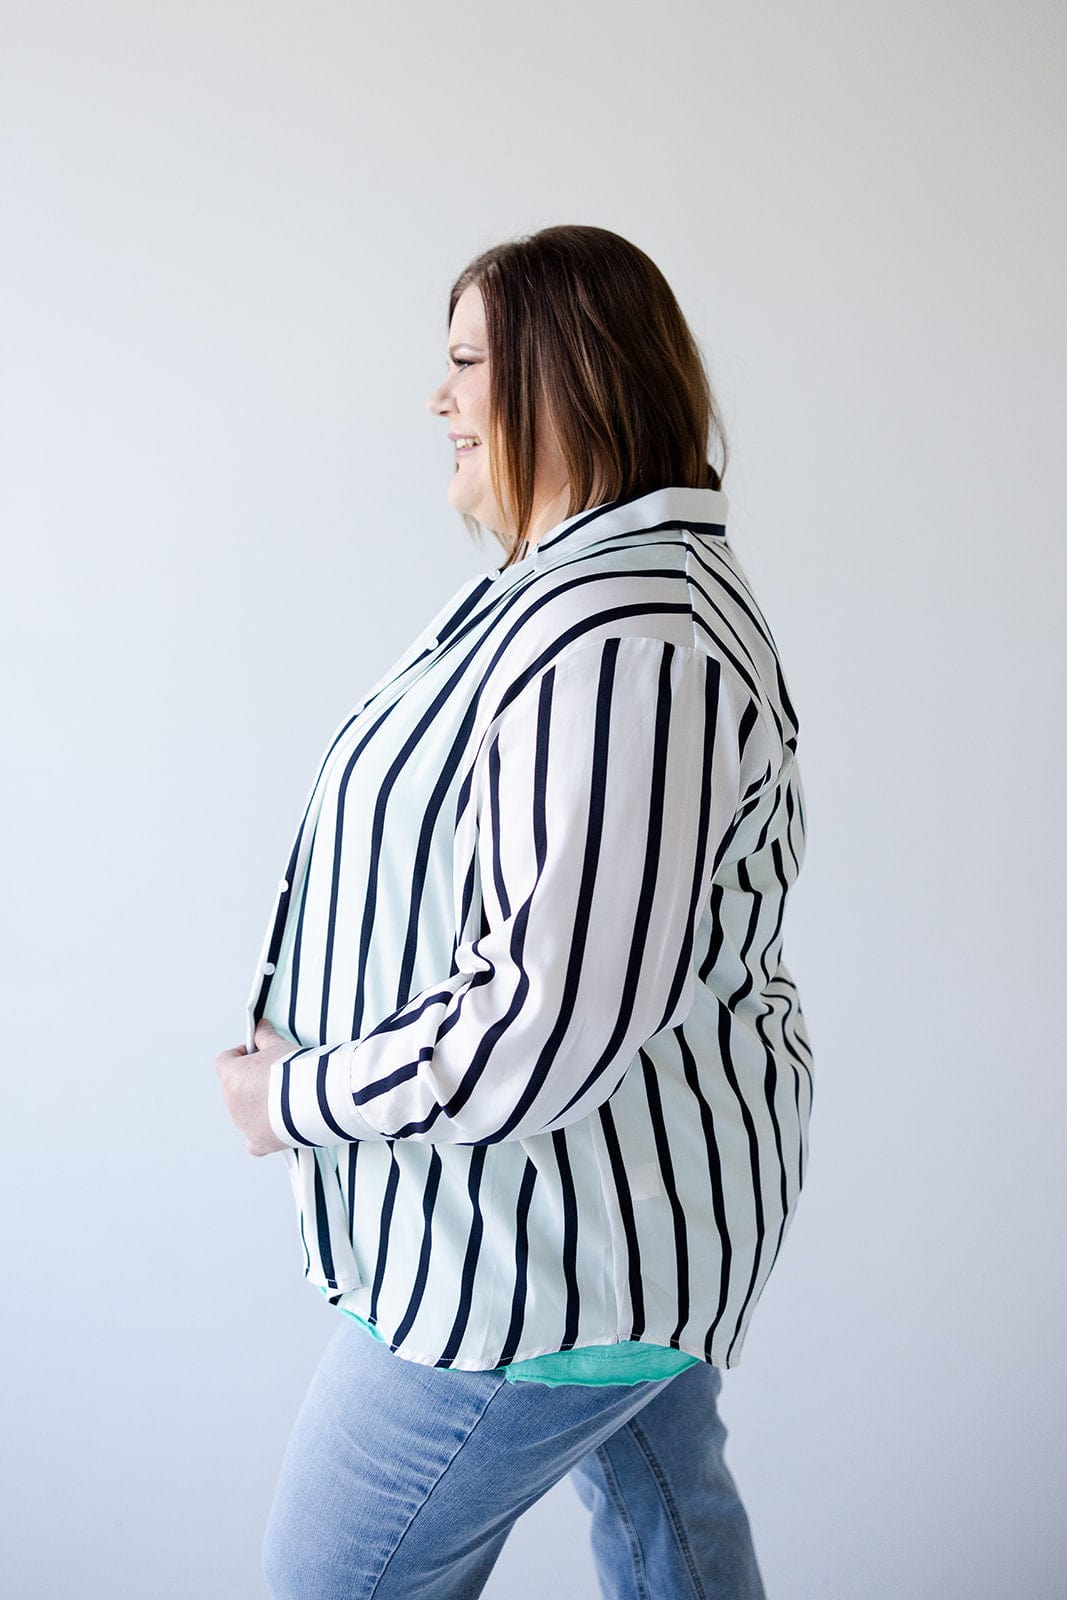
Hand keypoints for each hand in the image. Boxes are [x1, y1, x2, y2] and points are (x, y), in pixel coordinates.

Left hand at [215, 1018, 293, 1156]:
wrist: (315, 1099)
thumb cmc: (296, 1071)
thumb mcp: (280, 1046)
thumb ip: (265, 1036)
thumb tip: (260, 1026)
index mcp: (232, 1077)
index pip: (225, 1061)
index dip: (241, 1054)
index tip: (259, 1053)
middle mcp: (232, 1102)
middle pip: (234, 1087)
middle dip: (250, 1080)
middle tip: (277, 1074)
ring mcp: (244, 1125)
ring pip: (243, 1112)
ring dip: (257, 1104)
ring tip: (285, 1097)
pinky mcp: (259, 1141)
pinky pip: (252, 1141)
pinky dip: (260, 1133)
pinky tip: (274, 1127)